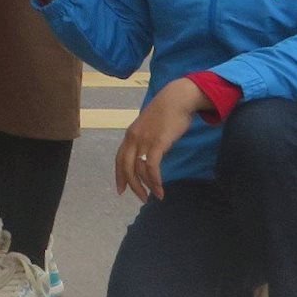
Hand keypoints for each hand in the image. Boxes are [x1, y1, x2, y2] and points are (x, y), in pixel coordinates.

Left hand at [115, 78, 208, 202]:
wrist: (177, 98)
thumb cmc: (167, 111)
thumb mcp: (150, 126)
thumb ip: (146, 139)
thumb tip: (149, 154)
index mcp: (130, 134)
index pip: (119, 159)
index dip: (119, 176)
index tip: (121, 190)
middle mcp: (134, 138)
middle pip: (126, 167)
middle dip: (133, 185)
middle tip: (142, 198)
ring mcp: (145, 140)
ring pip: (140, 169)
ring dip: (147, 186)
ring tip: (156, 195)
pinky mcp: (158, 143)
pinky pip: (152, 167)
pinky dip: (155, 180)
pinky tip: (160, 188)